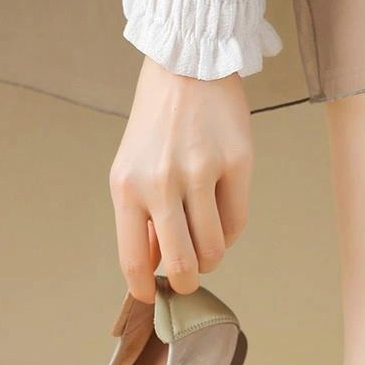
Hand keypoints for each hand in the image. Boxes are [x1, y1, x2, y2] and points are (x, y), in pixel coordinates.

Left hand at [109, 57, 252, 301]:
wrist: (186, 68)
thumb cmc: (155, 125)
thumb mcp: (130, 170)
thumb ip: (141, 221)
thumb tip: (153, 268)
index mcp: (127, 187)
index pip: (133, 259)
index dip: (144, 289)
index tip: (153, 296)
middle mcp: (161, 182)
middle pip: (181, 264)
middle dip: (187, 284)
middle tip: (190, 281)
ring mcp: (201, 172)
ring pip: (214, 249)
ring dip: (212, 258)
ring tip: (207, 245)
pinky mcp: (237, 163)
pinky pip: (237, 223)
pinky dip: (229, 232)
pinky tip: (220, 216)